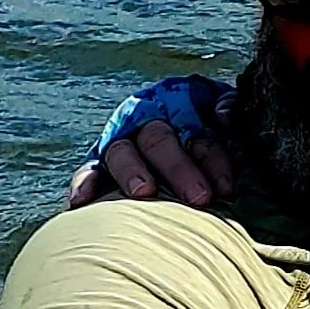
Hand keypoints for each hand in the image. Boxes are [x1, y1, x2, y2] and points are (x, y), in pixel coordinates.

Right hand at [69, 120, 234, 208]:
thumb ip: (228, 107)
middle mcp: (146, 122)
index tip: (226, 189)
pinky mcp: (100, 163)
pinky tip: (81, 201)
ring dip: (133, 173)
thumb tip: (225, 114)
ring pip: (123, 153)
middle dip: (180, 170)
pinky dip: (84, 183)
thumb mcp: (221, 111)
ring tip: (144, 193)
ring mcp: (122, 142)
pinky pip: (89, 170)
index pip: (198, 134)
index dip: (213, 161)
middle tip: (199, 198)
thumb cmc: (209, 129)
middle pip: (160, 141)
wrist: (179, 131)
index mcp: (179, 107)